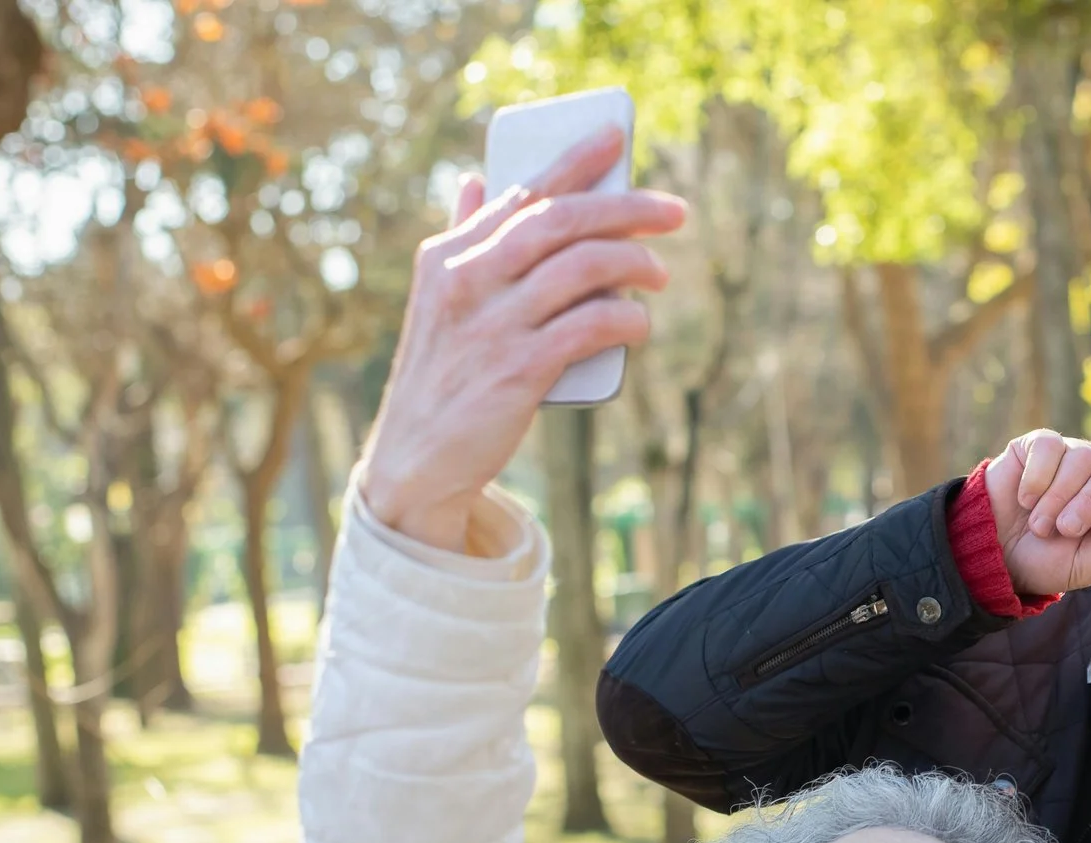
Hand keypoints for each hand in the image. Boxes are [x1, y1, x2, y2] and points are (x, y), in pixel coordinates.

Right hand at [359, 129, 686, 550]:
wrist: (417, 458)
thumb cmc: (443, 375)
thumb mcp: (439, 300)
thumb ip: (462, 239)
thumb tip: (472, 180)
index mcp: (448, 256)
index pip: (521, 193)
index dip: (574, 161)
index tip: (616, 136)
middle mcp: (467, 280)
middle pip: (560, 221)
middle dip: (625, 207)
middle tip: (673, 211)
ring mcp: (492, 324)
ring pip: (581, 267)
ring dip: (634, 263)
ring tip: (660, 273)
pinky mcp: (518, 370)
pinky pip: (590, 326)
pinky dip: (625, 318)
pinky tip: (640, 322)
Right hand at [984, 425, 1090, 597]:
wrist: (996, 555)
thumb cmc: (1046, 562)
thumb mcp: (1086, 566)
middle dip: (1090, 503)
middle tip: (1064, 530)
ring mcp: (1072, 456)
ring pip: (1083, 458)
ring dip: (1059, 497)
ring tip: (1040, 523)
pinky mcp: (1040, 445)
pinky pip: (1051, 447)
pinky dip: (1038, 478)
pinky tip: (1025, 498)